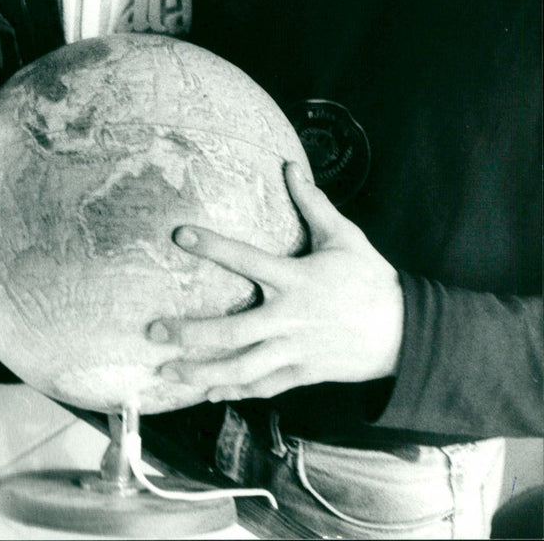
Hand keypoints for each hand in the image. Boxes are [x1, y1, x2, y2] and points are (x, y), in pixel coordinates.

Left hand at [147, 163, 403, 401]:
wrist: (405, 333)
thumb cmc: (370, 279)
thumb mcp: (344, 236)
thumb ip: (313, 203)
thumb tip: (290, 166)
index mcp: (297, 280)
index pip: (246, 259)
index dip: (213, 246)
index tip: (179, 234)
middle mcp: (290, 319)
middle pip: (232, 332)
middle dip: (190, 333)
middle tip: (152, 330)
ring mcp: (294, 351)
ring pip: (241, 368)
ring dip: (200, 372)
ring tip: (164, 371)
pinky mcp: (302, 374)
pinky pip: (261, 386)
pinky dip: (232, 390)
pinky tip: (205, 392)